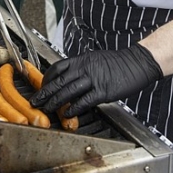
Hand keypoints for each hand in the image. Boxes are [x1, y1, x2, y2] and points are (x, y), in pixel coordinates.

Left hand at [30, 44, 162, 116]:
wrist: (137, 62)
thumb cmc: (118, 62)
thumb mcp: (95, 59)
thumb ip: (81, 67)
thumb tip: (68, 77)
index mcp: (82, 59)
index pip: (57, 68)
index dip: (47, 79)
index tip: (41, 87)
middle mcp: (85, 68)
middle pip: (59, 81)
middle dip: (45, 92)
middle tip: (35, 101)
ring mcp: (94, 79)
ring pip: (69, 91)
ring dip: (55, 101)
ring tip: (47, 109)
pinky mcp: (104, 91)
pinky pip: (85, 100)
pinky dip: (74, 107)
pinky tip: (68, 113)